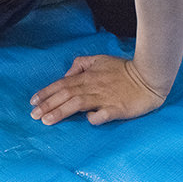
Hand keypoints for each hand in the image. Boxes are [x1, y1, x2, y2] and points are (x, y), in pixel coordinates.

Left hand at [29, 55, 166, 125]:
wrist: (149, 76)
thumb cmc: (124, 69)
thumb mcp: (99, 59)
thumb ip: (80, 64)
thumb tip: (66, 75)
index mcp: (87, 76)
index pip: (61, 84)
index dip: (46, 93)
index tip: (32, 102)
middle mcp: (92, 87)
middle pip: (65, 95)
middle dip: (47, 105)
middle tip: (33, 115)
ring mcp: (104, 98)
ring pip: (77, 104)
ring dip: (60, 112)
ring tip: (46, 121)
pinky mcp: (117, 109)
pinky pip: (102, 114)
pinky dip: (93, 118)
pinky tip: (86, 121)